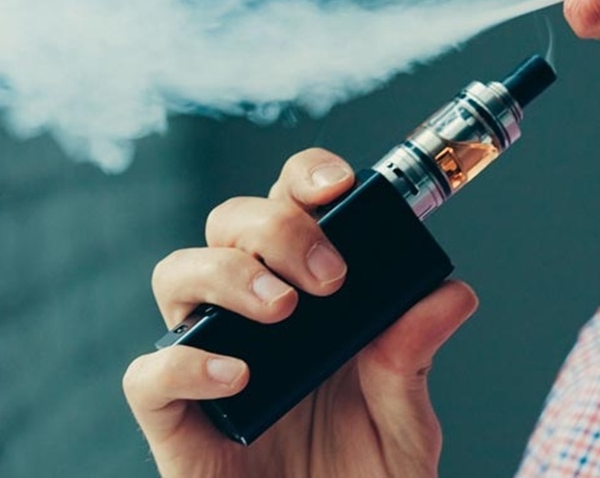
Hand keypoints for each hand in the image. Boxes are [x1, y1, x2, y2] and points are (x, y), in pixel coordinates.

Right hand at [123, 148, 478, 476]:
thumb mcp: (406, 423)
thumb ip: (414, 361)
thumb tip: (451, 294)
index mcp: (306, 295)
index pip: (288, 205)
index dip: (303, 177)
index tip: (339, 184)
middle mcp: (249, 315)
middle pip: (228, 223)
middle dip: (274, 228)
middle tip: (329, 277)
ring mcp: (206, 360)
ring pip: (175, 275)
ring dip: (226, 274)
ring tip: (281, 310)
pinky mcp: (174, 420)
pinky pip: (148, 373)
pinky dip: (186, 363)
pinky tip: (241, 375)